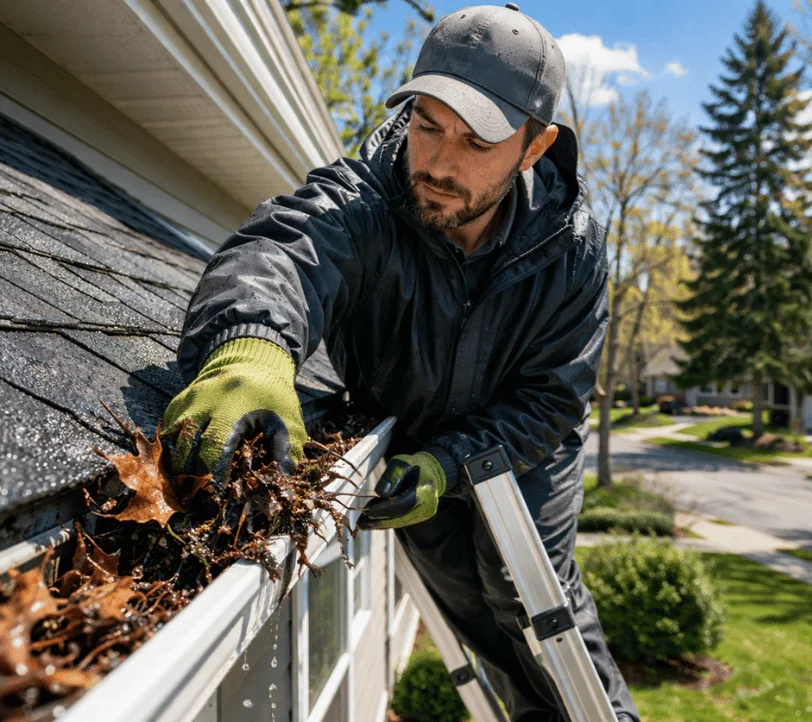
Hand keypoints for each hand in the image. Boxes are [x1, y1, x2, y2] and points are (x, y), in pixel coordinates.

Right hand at [161, 337, 306, 481]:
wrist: (251, 363)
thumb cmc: (273, 399)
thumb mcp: (288, 422)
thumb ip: (287, 452)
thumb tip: (282, 482)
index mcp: (234, 409)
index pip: (214, 448)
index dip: (213, 476)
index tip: (217, 495)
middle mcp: (204, 404)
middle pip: (186, 448)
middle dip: (191, 476)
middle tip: (200, 497)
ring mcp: (188, 401)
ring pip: (171, 441)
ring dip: (178, 466)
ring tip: (190, 485)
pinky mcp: (179, 401)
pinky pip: (167, 432)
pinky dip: (172, 450)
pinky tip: (185, 465)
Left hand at [357, 452, 446, 529]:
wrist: (432, 472)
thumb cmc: (414, 465)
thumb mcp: (401, 463)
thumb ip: (391, 476)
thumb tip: (380, 493)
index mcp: (424, 489)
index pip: (401, 504)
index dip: (383, 509)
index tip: (367, 512)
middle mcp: (428, 505)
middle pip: (400, 517)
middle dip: (379, 521)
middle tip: (361, 523)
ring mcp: (426, 513)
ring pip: (400, 522)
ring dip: (381, 523)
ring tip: (364, 523)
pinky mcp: (422, 517)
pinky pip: (403, 521)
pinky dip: (388, 521)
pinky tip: (376, 520)